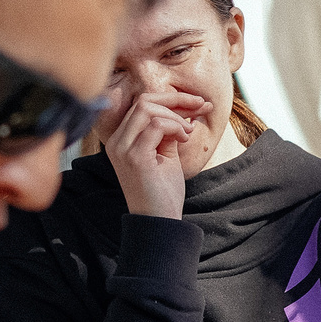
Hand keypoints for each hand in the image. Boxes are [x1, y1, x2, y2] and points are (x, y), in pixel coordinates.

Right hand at [104, 88, 201, 218]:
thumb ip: (168, 132)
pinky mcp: (134, 157)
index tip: (199, 103)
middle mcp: (117, 142)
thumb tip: (184, 110)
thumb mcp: (166, 155)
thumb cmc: (163, 192)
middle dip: (178, 100)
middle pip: (144, 101)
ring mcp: (122, 149)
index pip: (143, 105)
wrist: (159, 221)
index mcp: (121, 140)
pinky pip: (156, 125)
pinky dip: (175, 127)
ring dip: (176, 117)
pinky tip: (184, 139)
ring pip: (148, 108)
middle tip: (203, 107)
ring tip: (188, 134)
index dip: (173, 99)